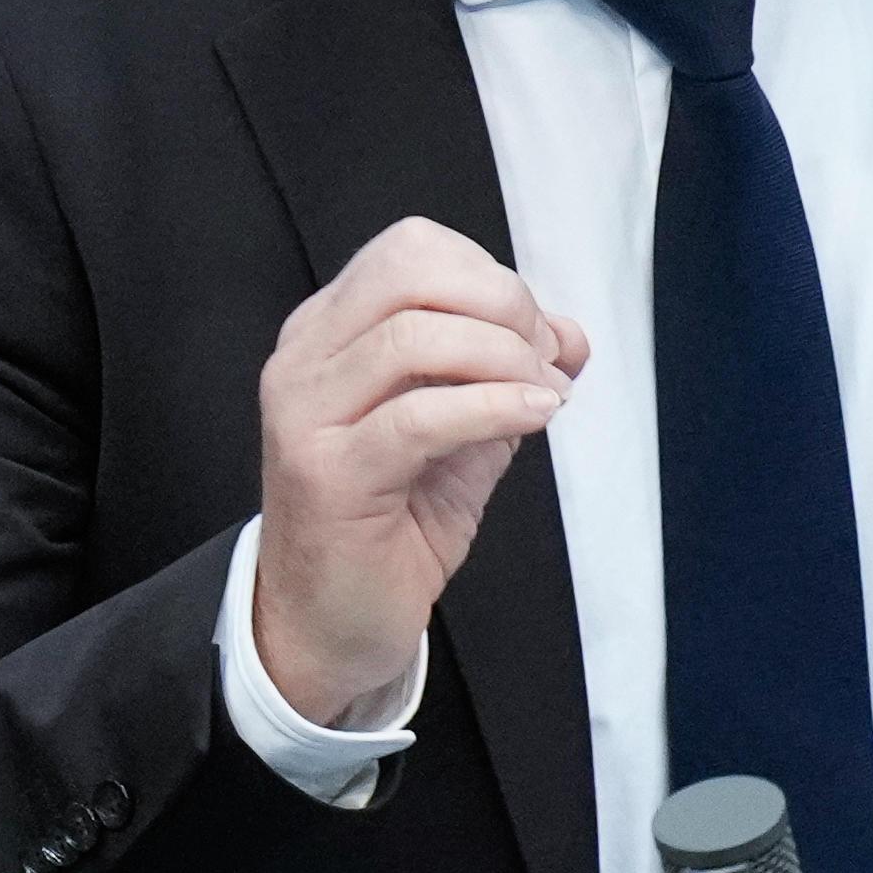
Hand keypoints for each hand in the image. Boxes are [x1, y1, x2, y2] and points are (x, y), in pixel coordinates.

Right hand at [251, 217, 584, 725]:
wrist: (331, 624)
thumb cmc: (392, 525)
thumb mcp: (463, 434)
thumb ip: (506, 376)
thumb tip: (569, 337)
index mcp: (329, 331)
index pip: (412, 249)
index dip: (491, 277)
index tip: (541, 335)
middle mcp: (303, 358)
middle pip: (409, 272)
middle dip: (501, 304)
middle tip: (545, 359)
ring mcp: (304, 413)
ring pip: (411, 338)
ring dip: (503, 358)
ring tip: (543, 396)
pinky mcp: (325, 474)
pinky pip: (417, 417)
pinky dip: (491, 406)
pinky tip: (533, 417)